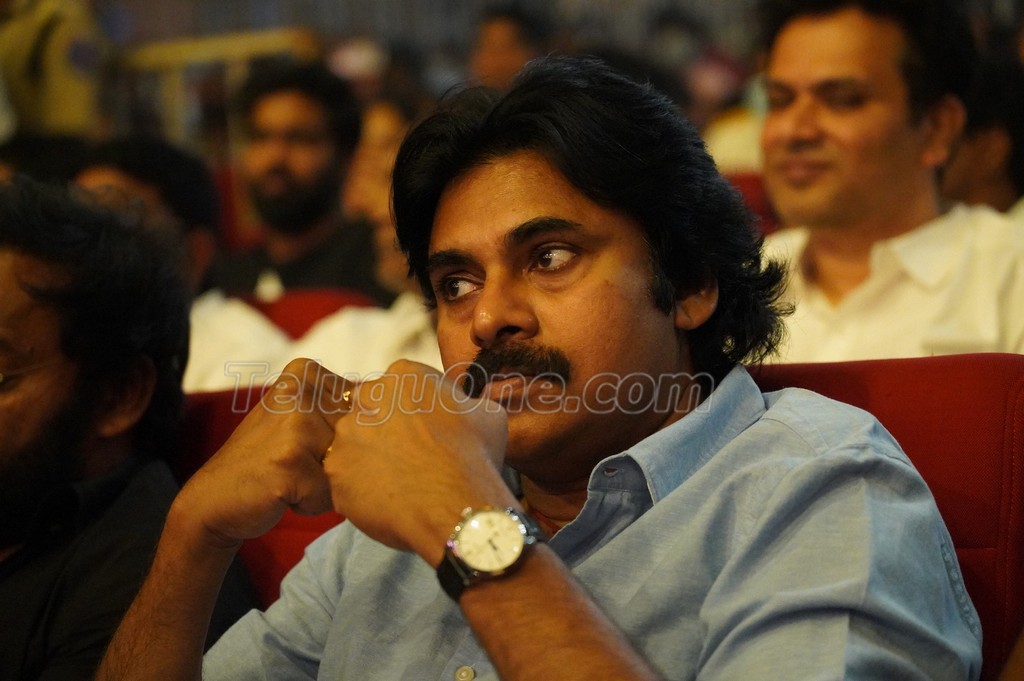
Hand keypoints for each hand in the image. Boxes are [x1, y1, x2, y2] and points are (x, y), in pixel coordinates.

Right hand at [176, 358, 353, 548]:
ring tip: (291, 478)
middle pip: (360, 440)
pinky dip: (310, 504)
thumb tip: (402, 413)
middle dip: (337, 465)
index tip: (307, 444)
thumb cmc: (271, 462)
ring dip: (325, 486)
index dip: (345, 442)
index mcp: (307, 373)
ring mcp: (295, 423)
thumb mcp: (304, 420)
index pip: (366, 413)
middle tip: (296, 465)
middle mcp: (301, 389)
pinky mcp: (289, 460)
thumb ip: (345, 410)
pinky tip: (281, 493)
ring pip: (349, 468)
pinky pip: (329, 495)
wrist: (215, 498)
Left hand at [322, 360, 514, 565]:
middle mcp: (368, 396)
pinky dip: (363, 488)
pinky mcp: (335, 470)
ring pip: (356, 444)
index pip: (404, 387)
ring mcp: (347, 434)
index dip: (418, 411)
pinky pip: (347, 478)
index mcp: (405, 375)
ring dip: (373, 459)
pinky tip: (389, 500)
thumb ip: (464, 402)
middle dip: (388, 431)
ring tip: (401, 482)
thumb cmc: (475, 456)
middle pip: (373, 411)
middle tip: (412, 457)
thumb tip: (463, 407)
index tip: (430, 431)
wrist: (454, 504)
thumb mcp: (487, 414)